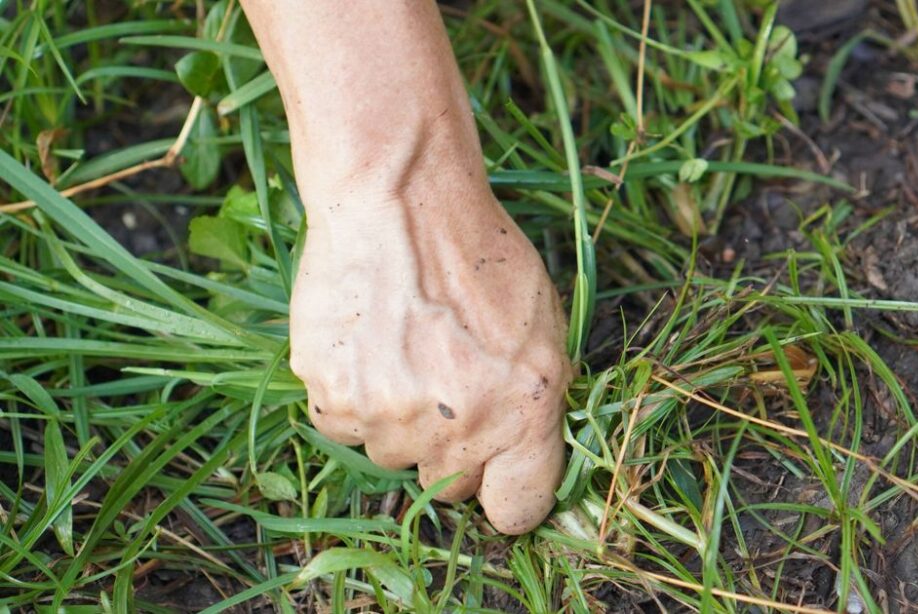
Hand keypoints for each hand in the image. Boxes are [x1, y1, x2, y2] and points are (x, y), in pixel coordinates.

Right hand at [289, 181, 570, 534]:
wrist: (400, 203)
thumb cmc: (481, 257)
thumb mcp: (546, 325)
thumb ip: (540, 399)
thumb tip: (529, 451)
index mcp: (525, 414)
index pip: (517, 512)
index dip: (507, 493)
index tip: (499, 476)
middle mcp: (458, 429)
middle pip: (447, 489)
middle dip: (450, 450)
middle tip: (445, 385)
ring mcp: (389, 420)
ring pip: (392, 457)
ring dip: (399, 421)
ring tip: (403, 350)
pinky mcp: (333, 400)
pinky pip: (345, 426)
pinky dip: (354, 397)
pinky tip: (368, 345)